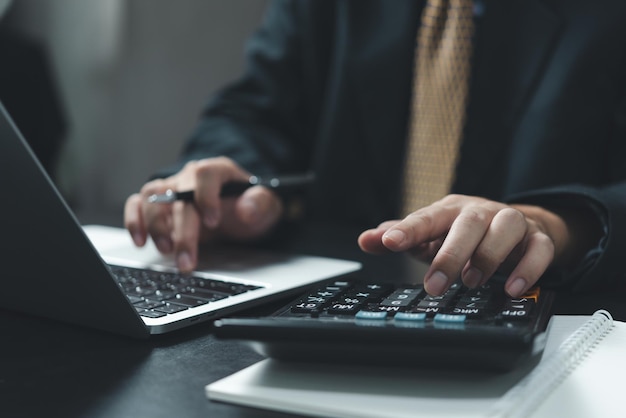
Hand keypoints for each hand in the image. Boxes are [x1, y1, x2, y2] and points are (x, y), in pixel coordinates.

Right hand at [124, 157, 282, 271]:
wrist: (239, 213)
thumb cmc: (250, 207)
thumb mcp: (266, 206)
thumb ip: (260, 204)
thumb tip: (247, 209)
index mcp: (218, 171)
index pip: (206, 174)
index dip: (206, 197)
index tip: (213, 222)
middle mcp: (190, 177)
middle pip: (178, 195)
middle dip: (182, 231)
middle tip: (187, 260)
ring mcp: (171, 189)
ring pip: (151, 197)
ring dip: (156, 226)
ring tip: (167, 250)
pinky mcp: (157, 204)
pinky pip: (137, 204)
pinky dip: (134, 221)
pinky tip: (141, 241)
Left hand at [358, 194, 577, 296]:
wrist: (517, 227)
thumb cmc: (463, 233)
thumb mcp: (429, 235)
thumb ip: (397, 238)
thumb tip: (364, 240)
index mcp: (450, 210)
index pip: (427, 217)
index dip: (407, 229)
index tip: (388, 242)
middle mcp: (481, 212)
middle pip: (467, 223)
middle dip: (450, 254)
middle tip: (434, 286)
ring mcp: (512, 222)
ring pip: (506, 227)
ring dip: (489, 255)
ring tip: (472, 281)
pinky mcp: (538, 238)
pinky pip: (540, 249)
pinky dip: (529, 268)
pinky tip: (513, 289)